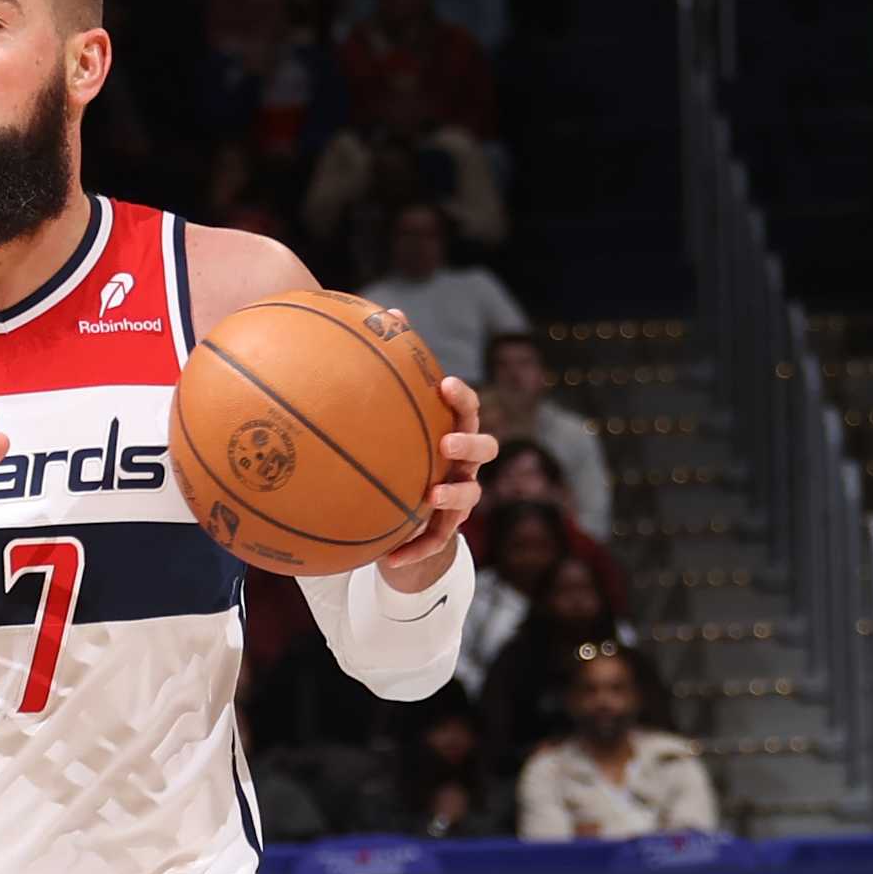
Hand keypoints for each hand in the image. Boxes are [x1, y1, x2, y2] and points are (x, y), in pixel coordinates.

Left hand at [380, 361, 496, 580]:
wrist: (404, 512)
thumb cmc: (401, 454)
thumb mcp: (392, 422)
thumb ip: (391, 374)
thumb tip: (386, 314)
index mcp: (454, 432)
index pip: (468, 409)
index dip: (462, 398)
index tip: (444, 384)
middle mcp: (465, 463)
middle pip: (486, 448)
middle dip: (469, 443)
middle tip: (446, 442)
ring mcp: (461, 497)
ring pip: (471, 496)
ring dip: (454, 495)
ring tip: (431, 496)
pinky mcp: (444, 529)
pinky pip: (434, 541)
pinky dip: (416, 550)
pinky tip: (389, 559)